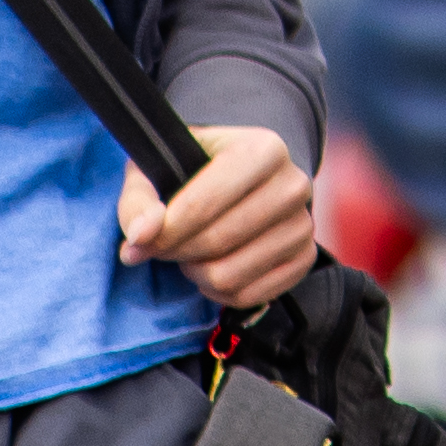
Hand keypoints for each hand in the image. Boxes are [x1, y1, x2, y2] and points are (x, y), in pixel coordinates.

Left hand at [123, 120, 325, 310]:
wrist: (242, 177)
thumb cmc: (193, 170)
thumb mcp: (157, 170)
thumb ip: (140, 201)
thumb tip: (142, 236)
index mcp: (264, 149)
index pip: (205, 204)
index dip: (165, 231)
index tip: (140, 241)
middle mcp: (294, 185)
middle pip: (218, 240)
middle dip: (177, 252)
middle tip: (162, 246)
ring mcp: (304, 225)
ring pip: (231, 275)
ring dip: (196, 273)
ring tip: (189, 254)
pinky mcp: (305, 258)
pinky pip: (250, 296)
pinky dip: (218, 292)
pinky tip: (211, 269)